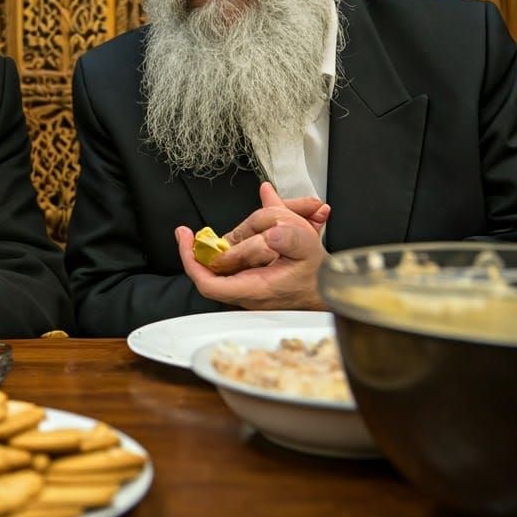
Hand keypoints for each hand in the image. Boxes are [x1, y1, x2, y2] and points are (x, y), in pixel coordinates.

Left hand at [178, 183, 327, 308]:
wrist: (330, 289)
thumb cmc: (319, 275)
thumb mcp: (309, 249)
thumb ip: (290, 238)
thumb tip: (270, 234)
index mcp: (255, 289)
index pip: (208, 283)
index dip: (191, 260)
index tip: (186, 237)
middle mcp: (246, 292)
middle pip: (213, 266)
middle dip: (212, 242)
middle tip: (211, 226)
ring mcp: (247, 286)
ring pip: (225, 261)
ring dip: (230, 239)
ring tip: (249, 225)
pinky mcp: (251, 278)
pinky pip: (235, 259)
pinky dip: (238, 241)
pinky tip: (254, 227)